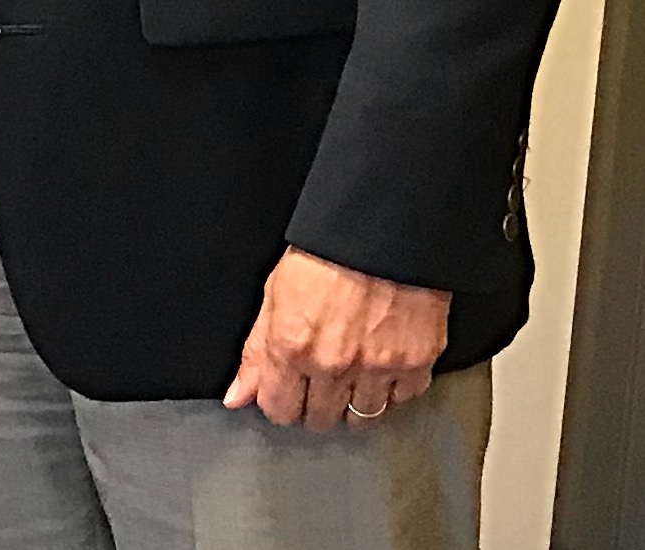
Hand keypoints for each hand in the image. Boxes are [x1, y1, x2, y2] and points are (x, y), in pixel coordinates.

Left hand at [222, 247, 449, 431]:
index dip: (279, 403)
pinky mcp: (417, 364)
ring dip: (353, 403)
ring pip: (362, 417)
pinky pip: (402, 400)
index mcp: (293, 348)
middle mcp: (334, 366)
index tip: (285, 393)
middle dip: (314, 405)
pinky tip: (381, 367)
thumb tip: (237, 396)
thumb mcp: (274, 294)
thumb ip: (255, 352)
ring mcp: (378, 369)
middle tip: (318, 381)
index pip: (279, 409)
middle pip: (320, 419)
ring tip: (350, 375)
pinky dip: (392, 390)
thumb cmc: (325, 255)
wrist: (380, 233)